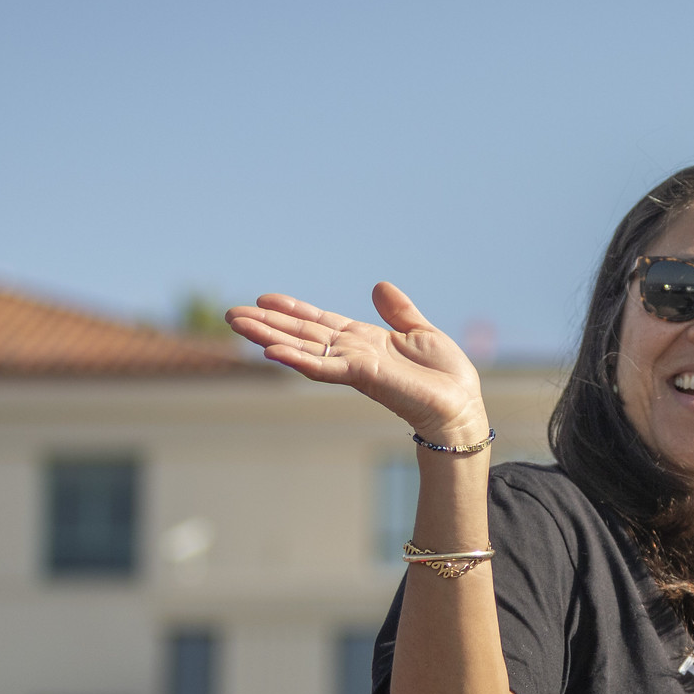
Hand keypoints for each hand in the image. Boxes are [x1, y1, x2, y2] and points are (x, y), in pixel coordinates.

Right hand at [225, 283, 488, 444]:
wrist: (461, 406)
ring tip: (239, 325)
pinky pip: (323, 365)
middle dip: (267, 323)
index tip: (264, 298)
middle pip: (302, 333)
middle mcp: (352, 353)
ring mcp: (354, 365)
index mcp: (364, 341)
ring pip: (303, 348)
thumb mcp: (421, 332)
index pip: (320, 322)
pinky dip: (298, 358)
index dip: (292, 309)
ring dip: (270, 336)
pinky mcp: (363, 375)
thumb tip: (379, 286)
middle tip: (231, 313)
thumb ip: (399, 312)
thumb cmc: (445, 377)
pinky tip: (272, 350)